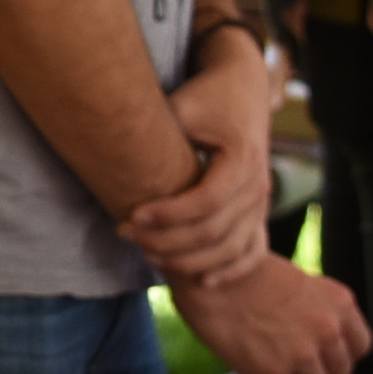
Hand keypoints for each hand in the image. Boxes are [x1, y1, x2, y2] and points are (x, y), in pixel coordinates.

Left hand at [119, 48, 275, 280]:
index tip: (131, 215)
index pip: (207, 201)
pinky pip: (252, 252)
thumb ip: (159, 134)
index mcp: (242, 159)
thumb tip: (111, 152)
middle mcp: (258, 185)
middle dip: (167, 240)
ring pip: (230, 248)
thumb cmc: (206, 99)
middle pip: (215, 231)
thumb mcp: (183, 108)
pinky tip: (201, 281)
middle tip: (124, 233)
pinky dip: (229, 271)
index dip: (168, 215)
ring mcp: (261, 203)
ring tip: (147, 254)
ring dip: (188, 260)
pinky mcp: (258, 213)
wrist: (242, 92)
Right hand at [168, 254, 362, 373]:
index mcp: (339, 302)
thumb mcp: (298, 282)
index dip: (339, 357)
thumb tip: (308, 341)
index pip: (360, 347)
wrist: (209, 267)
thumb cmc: (243, 269)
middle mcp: (328, 329)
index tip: (323, 360)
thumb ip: (313, 310)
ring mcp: (302, 354)